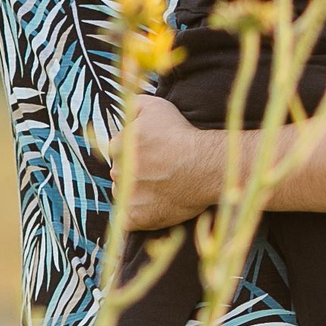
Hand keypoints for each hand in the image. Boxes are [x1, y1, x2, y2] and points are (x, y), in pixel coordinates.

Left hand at [120, 96, 222, 230]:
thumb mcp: (156, 106)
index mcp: (119, 146)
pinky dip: (136, 217)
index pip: (118, 149)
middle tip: (159, 172)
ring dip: (135, 193)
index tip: (152, 154)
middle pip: (120, 172)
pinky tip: (152, 209)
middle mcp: (119, 171)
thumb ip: (133, 105)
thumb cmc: (183, 134)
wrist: (207, 166)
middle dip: (135, 172)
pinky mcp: (136, 217)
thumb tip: (123, 112)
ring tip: (161, 189)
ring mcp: (127, 196)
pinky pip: (127, 220)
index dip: (135, 151)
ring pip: (123, 194)